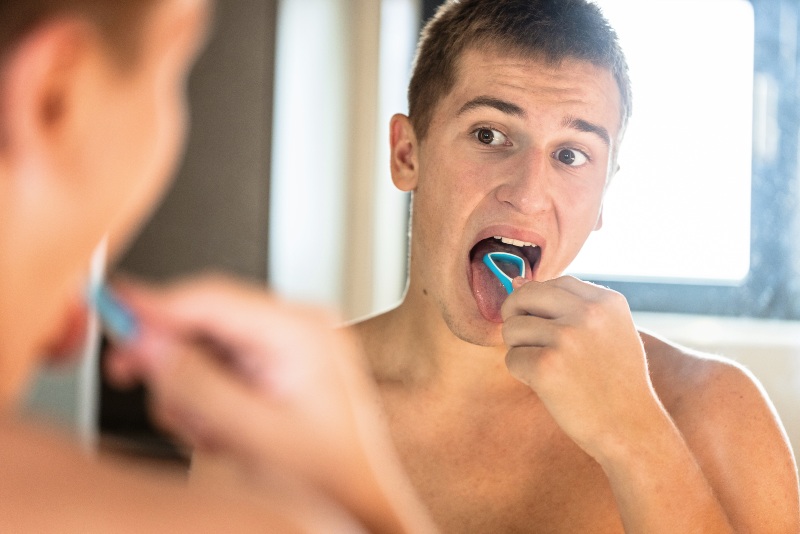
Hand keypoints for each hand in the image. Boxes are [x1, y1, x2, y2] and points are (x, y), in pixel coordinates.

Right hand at [104, 274, 435, 533]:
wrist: (358, 498)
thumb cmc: (329, 472)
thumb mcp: (255, 434)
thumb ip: (196, 388)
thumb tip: (147, 345)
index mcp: (302, 329)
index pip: (212, 298)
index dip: (155, 305)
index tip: (114, 310)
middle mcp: (297, 324)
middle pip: (205, 319)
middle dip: (173, 361)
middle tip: (138, 382)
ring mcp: (289, 341)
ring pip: (207, 344)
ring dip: (193, 390)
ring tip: (217, 433)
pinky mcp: (279, 360)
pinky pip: (223, 362)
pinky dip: (209, 395)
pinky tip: (226, 428)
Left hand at [501, 276, 661, 459]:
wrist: (632, 430)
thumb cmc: (614, 382)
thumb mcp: (608, 333)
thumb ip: (567, 305)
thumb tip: (517, 280)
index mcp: (606, 301)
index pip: (553, 283)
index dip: (539, 303)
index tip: (547, 326)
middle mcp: (588, 313)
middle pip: (525, 295)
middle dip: (516, 316)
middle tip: (528, 341)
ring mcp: (567, 338)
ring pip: (512, 328)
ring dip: (520, 348)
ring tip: (545, 367)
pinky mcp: (546, 366)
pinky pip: (511, 358)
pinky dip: (521, 373)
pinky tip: (546, 386)